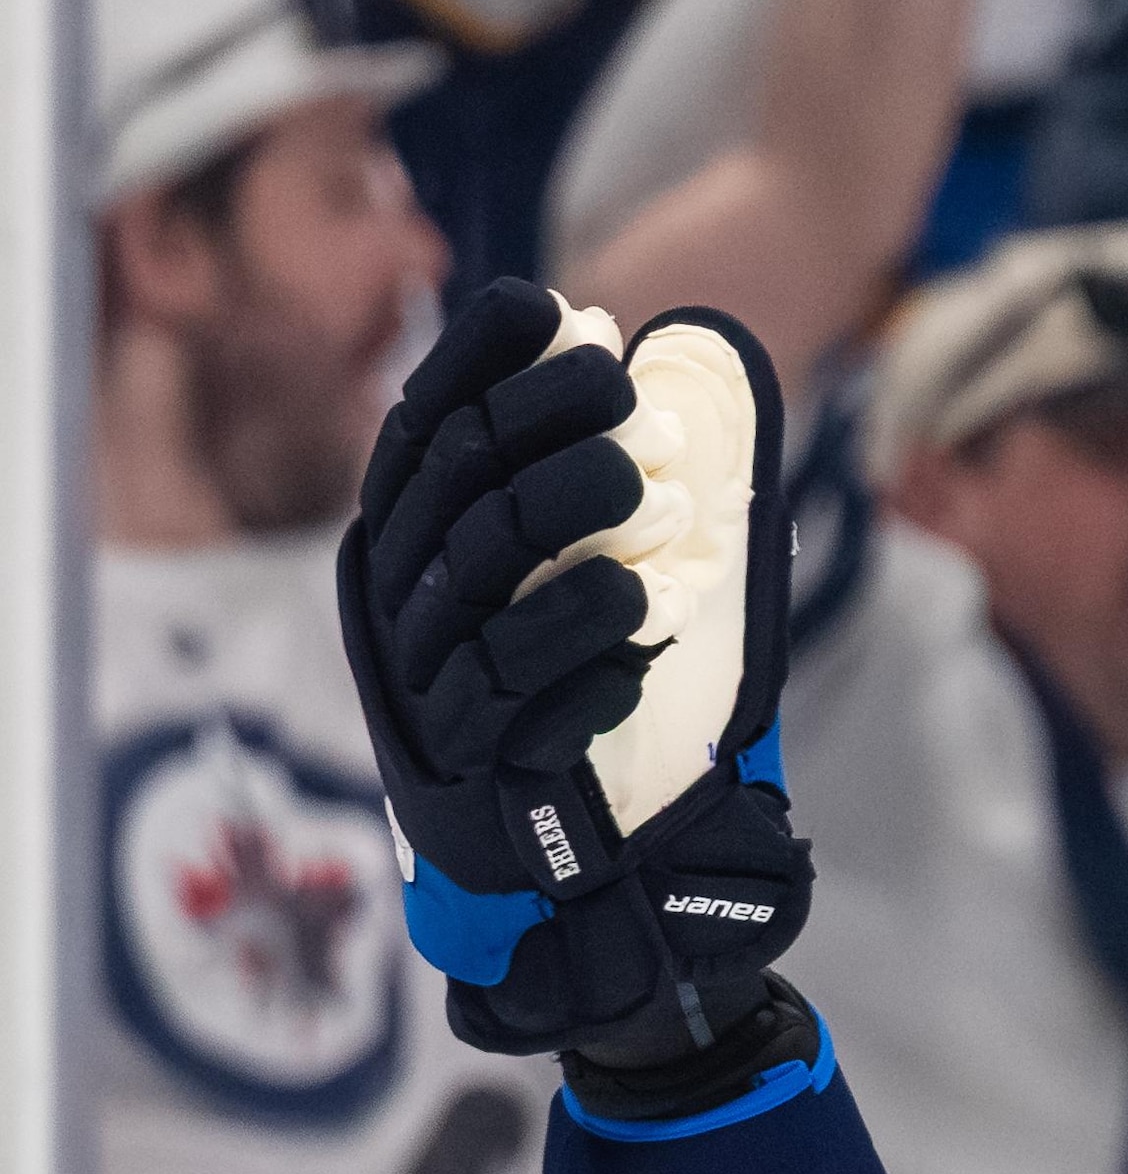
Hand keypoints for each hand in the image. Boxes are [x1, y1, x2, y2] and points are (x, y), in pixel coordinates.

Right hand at [342, 279, 808, 1069]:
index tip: (539, 305)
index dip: (473, 365)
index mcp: (407, 547)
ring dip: (562, 528)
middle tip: (619, 390)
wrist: (556, 868)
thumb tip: (682, 369)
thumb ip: (597, 488)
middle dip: (533, 430)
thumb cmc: (570, 696)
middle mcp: (399, 608)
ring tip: (639, 488)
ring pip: (479, 585)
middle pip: (454, 495)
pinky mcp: (476, 766)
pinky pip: (517, 700)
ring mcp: (427, 689)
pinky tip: (637, 624)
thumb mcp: (574, 582)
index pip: (422, 433)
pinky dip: (580, 654)